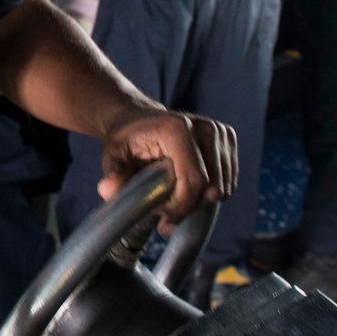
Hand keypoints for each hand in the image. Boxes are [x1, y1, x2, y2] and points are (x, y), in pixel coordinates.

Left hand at [97, 109, 237, 222]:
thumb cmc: (126, 139)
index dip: (180, 207)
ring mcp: (220, 132)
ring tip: (174, 199)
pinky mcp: (228, 139)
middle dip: (188, 208)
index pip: (194, 180)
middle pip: (211, 187)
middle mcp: (205, 127)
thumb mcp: (113, 156)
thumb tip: (107, 190)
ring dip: (199, 202)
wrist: (138, 118)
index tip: (161, 217)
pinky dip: (209, 192)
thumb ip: (114, 176)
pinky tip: (187, 188)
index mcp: (178, 129)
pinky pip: (228, 181)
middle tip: (164, 214)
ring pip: (222, 187)